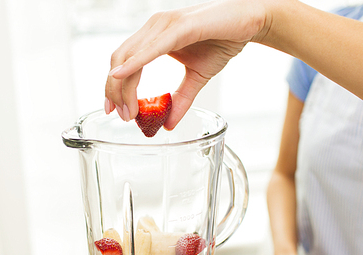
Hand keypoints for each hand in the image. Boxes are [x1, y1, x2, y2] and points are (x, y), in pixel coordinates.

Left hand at [104, 0, 267, 127]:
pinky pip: (152, 48)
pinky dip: (135, 63)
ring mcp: (165, 24)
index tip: (113, 109)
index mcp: (153, 36)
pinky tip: (121, 76)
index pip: (123, 61)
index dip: (113, 86)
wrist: (250, 22)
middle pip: (119, 59)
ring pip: (130, 56)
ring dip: (124, 86)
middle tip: (119, 115)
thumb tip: (168, 124)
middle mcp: (154, 27)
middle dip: (114, 90)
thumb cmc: (222, 42)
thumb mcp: (197, 78)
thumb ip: (180, 99)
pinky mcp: (180, 26)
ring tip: (127, 110)